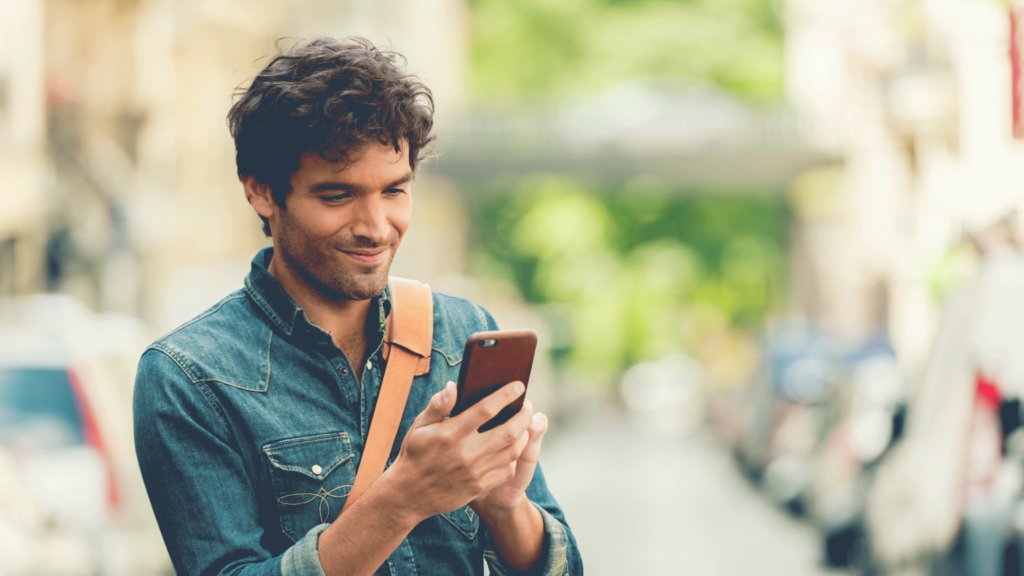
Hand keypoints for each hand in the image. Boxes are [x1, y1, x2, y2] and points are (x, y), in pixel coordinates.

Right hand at [384, 380, 533, 521]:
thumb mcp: (419, 426)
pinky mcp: (478, 487)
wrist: (408, 494)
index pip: (486, 409)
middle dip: (524, 415)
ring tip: (524, 426)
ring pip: (512, 452)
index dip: (506, 395)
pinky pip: (506, 471)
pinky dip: (514, 458)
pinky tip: (512, 448)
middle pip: (509, 431)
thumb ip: (438, 405)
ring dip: (523, 436)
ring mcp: (474, 472)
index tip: (518, 385)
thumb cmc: (415, 454)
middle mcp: (465, 453)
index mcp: (450, 434)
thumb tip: (454, 386)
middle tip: (527, 406)